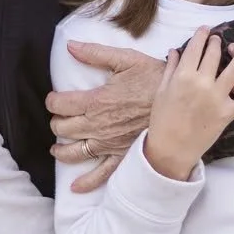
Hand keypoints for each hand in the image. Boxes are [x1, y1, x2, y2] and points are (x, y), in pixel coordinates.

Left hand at [49, 43, 165, 192]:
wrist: (181, 101)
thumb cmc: (154, 78)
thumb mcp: (125, 60)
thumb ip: (95, 54)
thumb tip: (70, 46)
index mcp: (96, 101)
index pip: (60, 104)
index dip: (52, 101)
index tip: (53, 99)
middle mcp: (98, 125)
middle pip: (63, 128)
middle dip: (57, 122)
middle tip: (59, 118)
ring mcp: (109, 143)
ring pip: (75, 152)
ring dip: (61, 150)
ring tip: (57, 147)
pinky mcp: (122, 156)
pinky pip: (102, 173)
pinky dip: (87, 182)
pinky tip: (76, 187)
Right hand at [145, 30, 233, 179]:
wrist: (171, 147)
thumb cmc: (163, 119)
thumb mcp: (162, 90)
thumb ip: (170, 69)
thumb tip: (175, 51)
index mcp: (183, 76)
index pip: (194, 49)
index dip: (201, 36)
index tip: (205, 29)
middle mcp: (202, 83)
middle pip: (214, 55)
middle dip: (217, 42)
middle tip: (220, 37)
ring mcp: (217, 98)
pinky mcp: (227, 113)